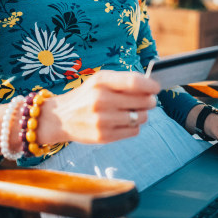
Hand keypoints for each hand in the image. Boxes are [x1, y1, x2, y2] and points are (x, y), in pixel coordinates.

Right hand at [37, 70, 158, 144]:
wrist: (60, 118)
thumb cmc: (86, 96)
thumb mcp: (99, 80)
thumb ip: (124, 81)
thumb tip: (152, 87)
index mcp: (101, 81)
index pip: (134, 82)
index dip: (151, 85)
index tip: (156, 88)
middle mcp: (101, 100)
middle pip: (143, 101)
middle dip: (150, 101)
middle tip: (148, 101)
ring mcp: (102, 120)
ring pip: (140, 117)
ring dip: (142, 114)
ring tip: (133, 111)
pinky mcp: (104, 136)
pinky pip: (134, 131)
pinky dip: (134, 126)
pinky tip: (124, 122)